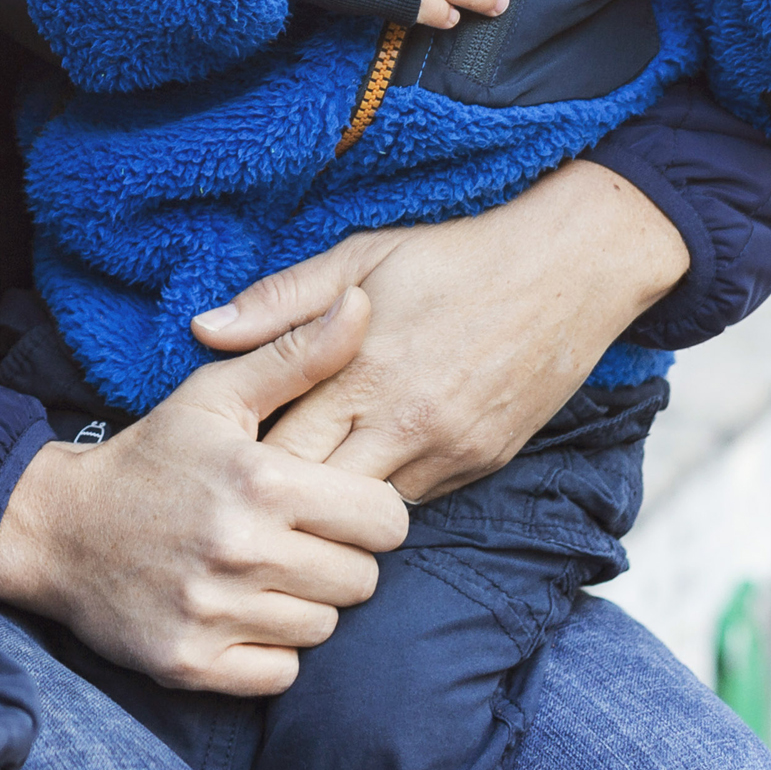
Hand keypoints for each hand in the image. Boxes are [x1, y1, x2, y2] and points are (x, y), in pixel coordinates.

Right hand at [0, 288, 411, 694]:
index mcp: (260, 480)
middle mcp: (241, 550)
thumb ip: (298, 355)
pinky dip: (269, 650)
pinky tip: (239, 612)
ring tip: (262, 572)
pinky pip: (281, 672)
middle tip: (293, 539)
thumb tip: (364, 304)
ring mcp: (214, 612)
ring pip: (323, 628)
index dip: (369, 512)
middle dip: (338, 559)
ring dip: (303, 603)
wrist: (57, 528)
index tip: (334, 504)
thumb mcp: (216, 395)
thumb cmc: (152, 457)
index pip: (387, 520)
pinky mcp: (192, 663)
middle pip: (362, 580)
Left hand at [191, 159, 687, 501]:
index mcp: (362, 369)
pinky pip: (415, 503)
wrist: (567, 271)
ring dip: (330, 508)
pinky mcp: (482, 464)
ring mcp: (448, 450)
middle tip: (243, 494)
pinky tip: (357, 482)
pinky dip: (381, 498)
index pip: (281, 447)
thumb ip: (280, 302)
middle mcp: (404, 422)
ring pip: (367, 512)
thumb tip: (204, 330)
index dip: (245, 461)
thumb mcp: (358, 256)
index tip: (218, 463)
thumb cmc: (453, 257)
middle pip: (318, 493)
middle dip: (279, 497)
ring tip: (292, 501)